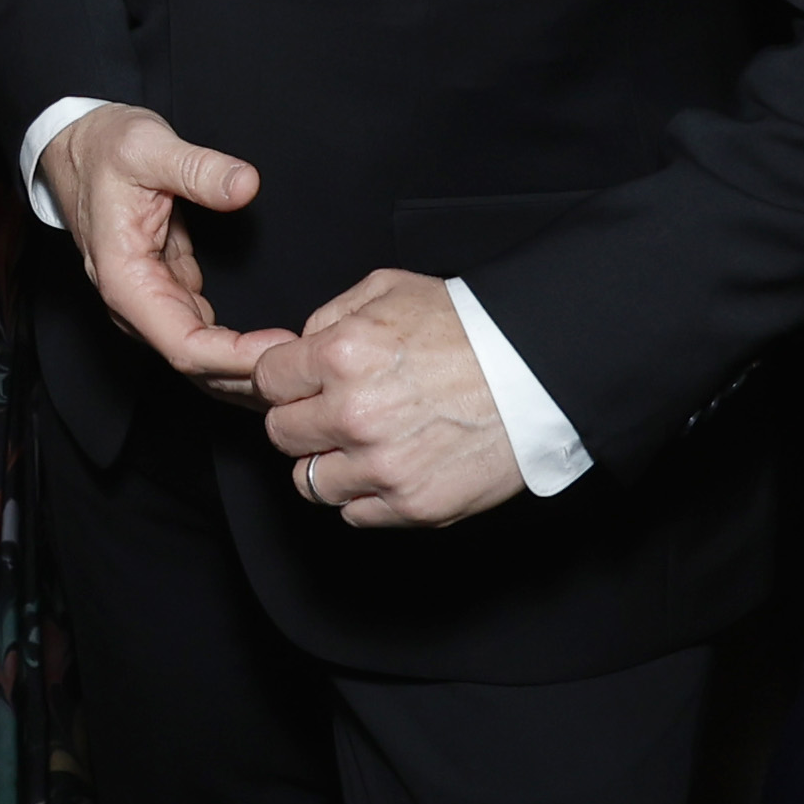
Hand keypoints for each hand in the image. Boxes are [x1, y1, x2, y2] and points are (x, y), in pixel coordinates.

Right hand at [36, 103, 281, 398]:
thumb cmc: (106, 147)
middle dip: (251, 374)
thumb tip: (246, 186)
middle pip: (197, 366)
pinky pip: (204, 338)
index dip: (236, 357)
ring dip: (248, 370)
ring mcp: (151, 302)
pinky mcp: (167, 293)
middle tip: (313, 366)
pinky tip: (276, 349)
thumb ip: (198, 168)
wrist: (78, 145)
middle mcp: (134, 304)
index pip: (184, 346)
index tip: (285, 347)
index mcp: (125, 280)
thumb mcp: (149, 146)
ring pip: (202, 360)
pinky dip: (238, 350)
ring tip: (304, 365)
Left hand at [255, 267, 528, 527]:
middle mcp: (353, 414)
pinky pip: (354, 513)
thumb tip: (295, 349)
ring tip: (360, 443)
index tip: (302, 381)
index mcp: (340, 355)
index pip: (267, 381)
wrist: (536, 372)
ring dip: (328, 463)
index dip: (284, 378)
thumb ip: (329, 317)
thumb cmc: (467, 327)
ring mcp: (382, 466)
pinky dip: (364, 495)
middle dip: (301, 419)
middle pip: (281, 433)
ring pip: (310, 481)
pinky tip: (388, 467)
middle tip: (332, 410)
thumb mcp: (389, 291)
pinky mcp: (413, 505)